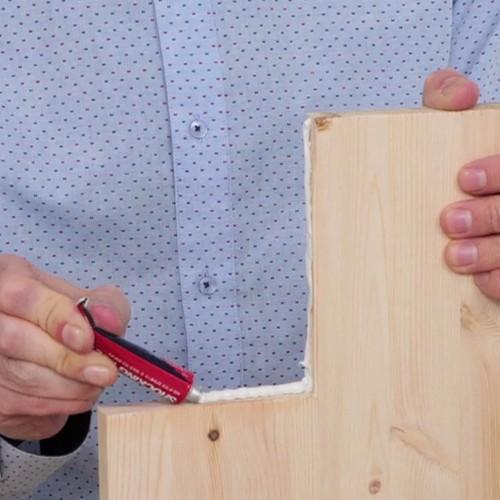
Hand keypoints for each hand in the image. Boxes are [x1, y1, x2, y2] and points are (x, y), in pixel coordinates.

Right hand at [0, 254, 129, 439]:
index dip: (56, 318)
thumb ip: (106, 305)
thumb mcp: (91, 299)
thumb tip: (109, 321)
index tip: (87, 339)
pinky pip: (25, 404)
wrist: (47, 348)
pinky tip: (82, 393)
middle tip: (106, 371)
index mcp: (9, 280)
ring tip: (99, 381)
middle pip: (15, 341)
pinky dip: (63, 402)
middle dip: (69, 360)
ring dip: (71, 386)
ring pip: (22, 377)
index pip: (23, 296)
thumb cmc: (68, 316)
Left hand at [423, 69, 499, 298]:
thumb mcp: (453, 123)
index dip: (497, 170)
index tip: (463, 178)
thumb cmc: (459, 160)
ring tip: (456, 257)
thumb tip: (460, 93)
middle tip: (448, 221)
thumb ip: (448, 98)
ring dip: (496, 253)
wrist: (461, 193)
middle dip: (490, 215)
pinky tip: (482, 282)